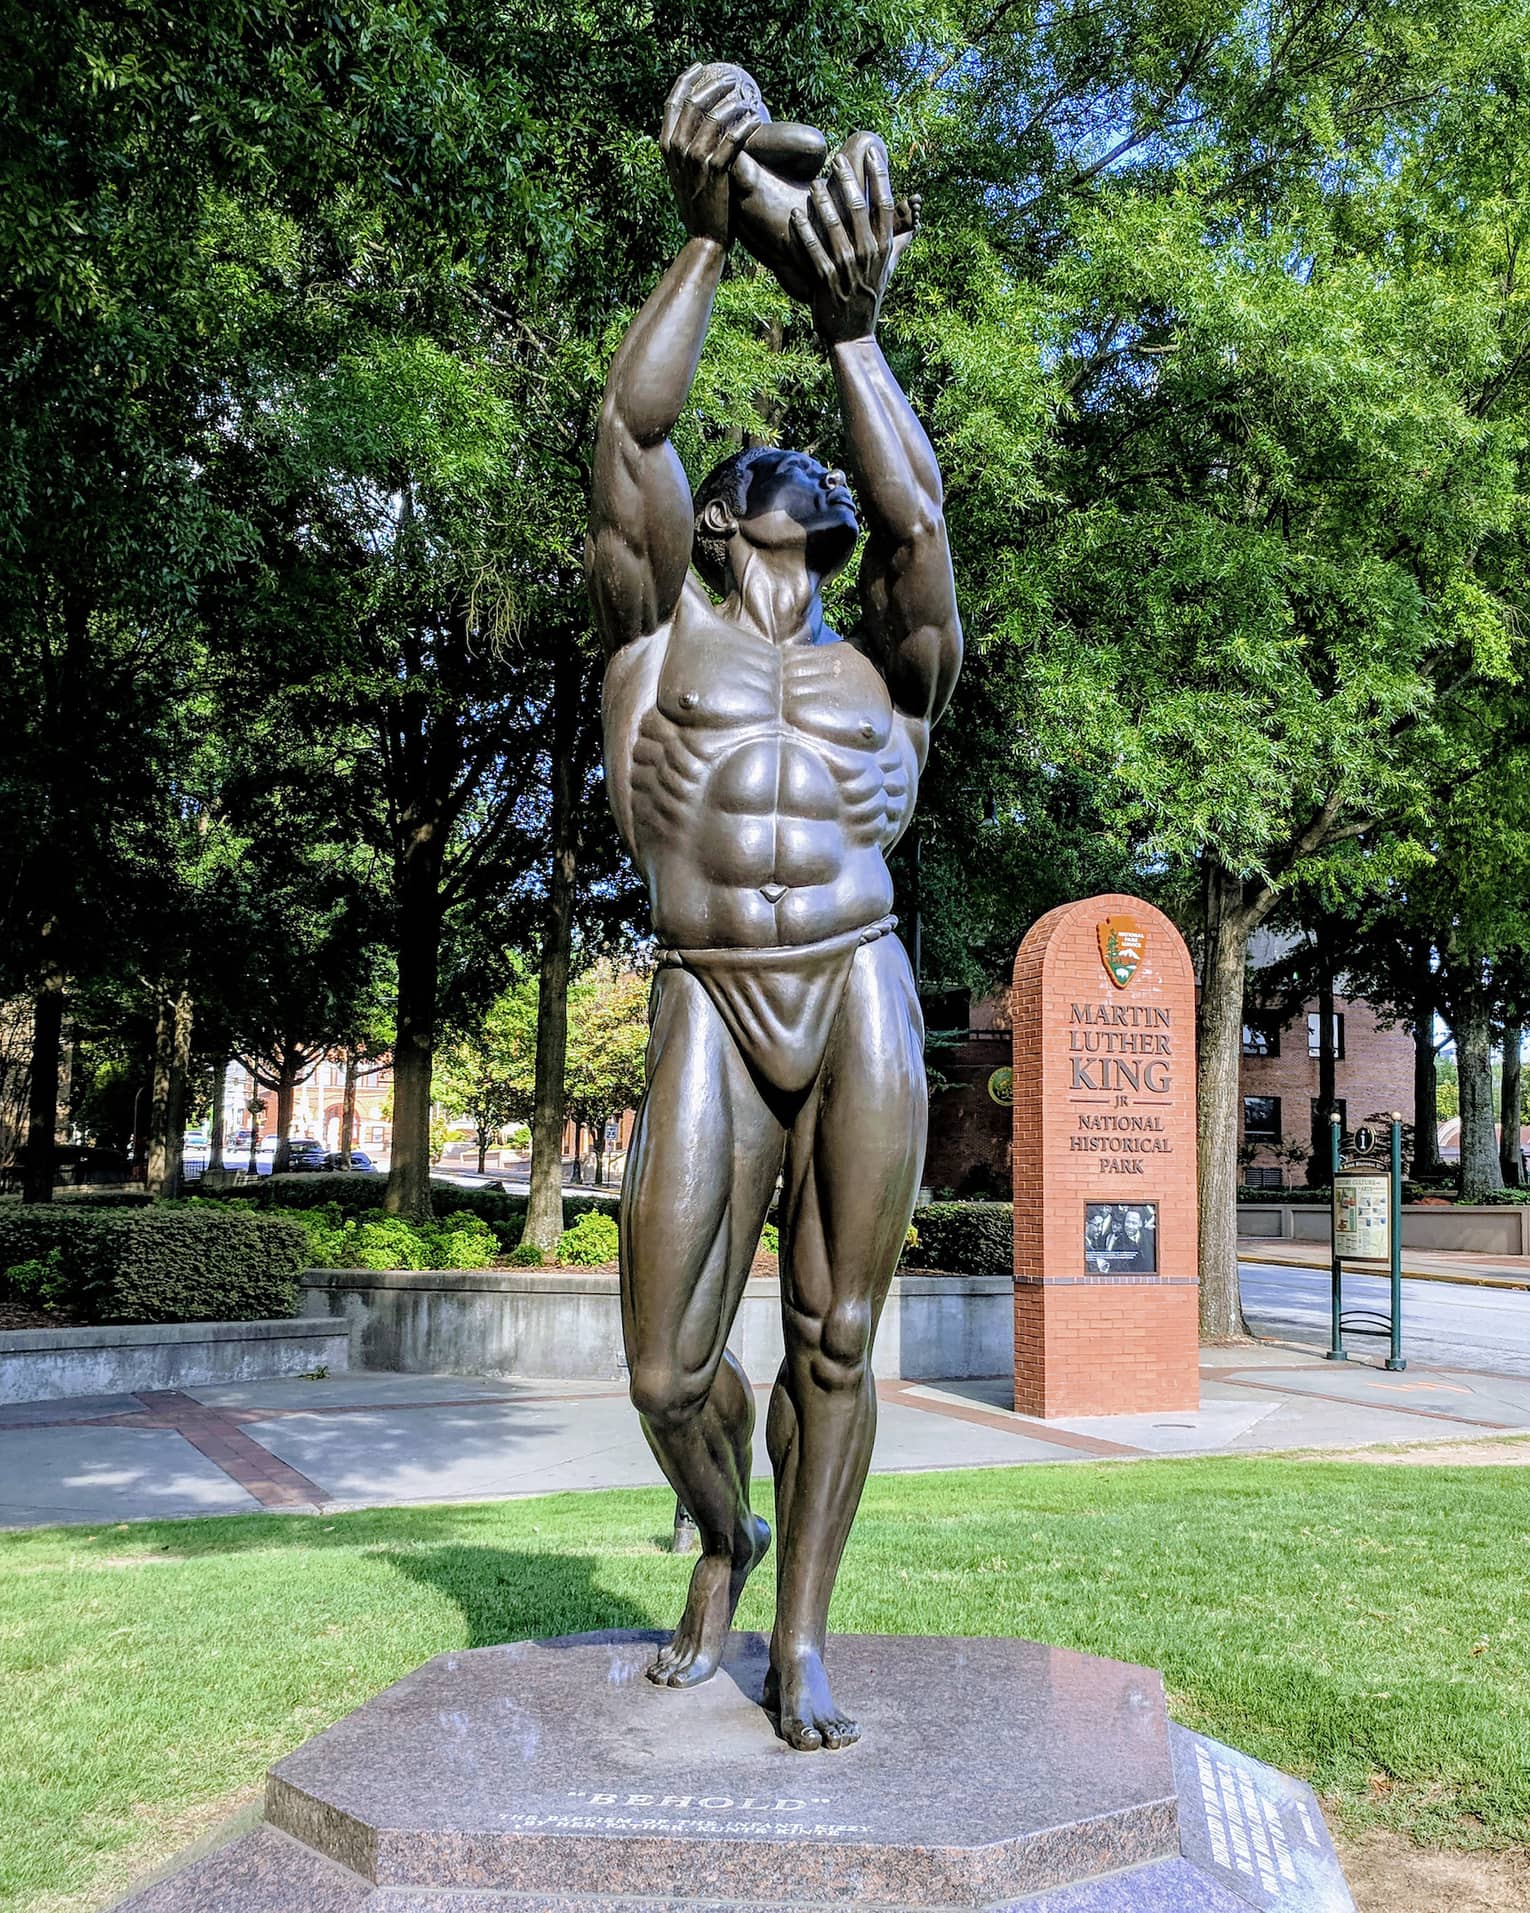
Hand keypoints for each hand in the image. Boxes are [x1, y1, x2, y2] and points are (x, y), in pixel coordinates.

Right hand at [660, 65, 759, 244]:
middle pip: (694, 103)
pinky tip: (754, 120)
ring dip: (733, 103)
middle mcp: (678, 150)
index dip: (686, 81)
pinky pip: (732, 139)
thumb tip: (700, 125)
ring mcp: (696, 160)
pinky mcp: (716, 171)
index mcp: (667, 148)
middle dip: (714, 86)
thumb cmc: (699, 206)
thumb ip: (687, 150)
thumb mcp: (683, 175)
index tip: (700, 67)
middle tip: (732, 80)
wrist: (704, 237)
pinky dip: (744, 126)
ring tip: (747, 98)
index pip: (672, 104)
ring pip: (714, 117)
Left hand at [790, 137, 897, 343]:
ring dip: (821, 200)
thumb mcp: (889, 269)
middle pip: (858, 207)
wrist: (853, 333)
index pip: (884, 204)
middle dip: (847, 179)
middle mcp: (867, 254)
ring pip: (833, 225)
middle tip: (836, 158)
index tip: (872, 153)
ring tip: (814, 182)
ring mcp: (846, 267)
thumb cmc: (870, 297)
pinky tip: (795, 214)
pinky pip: (813, 249)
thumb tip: (916, 216)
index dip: (878, 176)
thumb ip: (900, 241)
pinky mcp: (826, 279)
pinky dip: (803, 231)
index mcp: (884, 248)